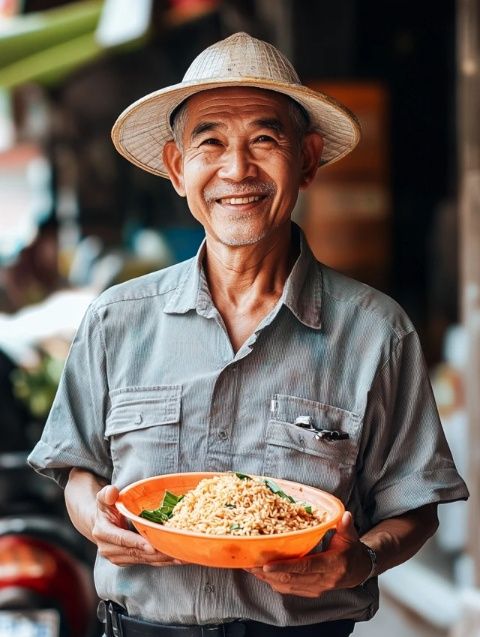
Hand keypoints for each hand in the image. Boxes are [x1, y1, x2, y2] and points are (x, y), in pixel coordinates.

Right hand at [92, 485, 183, 566]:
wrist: (100, 523)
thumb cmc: (107, 507)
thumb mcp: (105, 498)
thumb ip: (107, 494)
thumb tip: (112, 492)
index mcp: (103, 532)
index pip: (122, 539)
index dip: (137, 542)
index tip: (152, 546)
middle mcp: (108, 549)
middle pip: (135, 552)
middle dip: (155, 554)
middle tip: (174, 551)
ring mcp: (117, 558)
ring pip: (143, 560)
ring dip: (162, 559)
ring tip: (180, 557)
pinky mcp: (127, 561)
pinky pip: (146, 562)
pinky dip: (161, 562)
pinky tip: (176, 559)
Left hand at [248, 511, 371, 596]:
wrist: (357, 571)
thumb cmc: (350, 550)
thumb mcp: (350, 536)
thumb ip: (345, 526)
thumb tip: (345, 515)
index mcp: (332, 565)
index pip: (305, 567)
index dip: (285, 567)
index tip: (267, 564)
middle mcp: (322, 580)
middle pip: (291, 578)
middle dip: (268, 573)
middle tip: (250, 564)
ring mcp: (316, 588)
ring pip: (287, 586)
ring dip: (267, 579)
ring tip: (251, 568)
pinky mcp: (310, 592)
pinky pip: (289, 589)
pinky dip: (274, 582)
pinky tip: (262, 575)